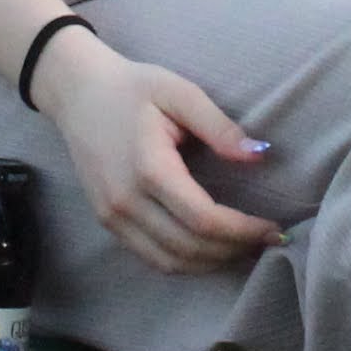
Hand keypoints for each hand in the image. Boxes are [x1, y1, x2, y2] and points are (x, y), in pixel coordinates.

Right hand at [38, 30, 279, 272]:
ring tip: (245, 250)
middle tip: (268, 241)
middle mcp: (126, 201)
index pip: (204, 220)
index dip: (243, 231)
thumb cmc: (132, 87)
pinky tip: (210, 250)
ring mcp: (112, 216)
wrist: (76, 91)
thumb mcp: (180, 93)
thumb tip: (258, 157)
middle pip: (189, 248)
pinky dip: (185, 262)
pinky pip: (150, 257)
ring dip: (212, 263)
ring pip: (169, 262)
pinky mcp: (106, 221)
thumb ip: (219, 127)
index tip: (274, 228)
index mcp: (149, 168)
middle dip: (234, 251)